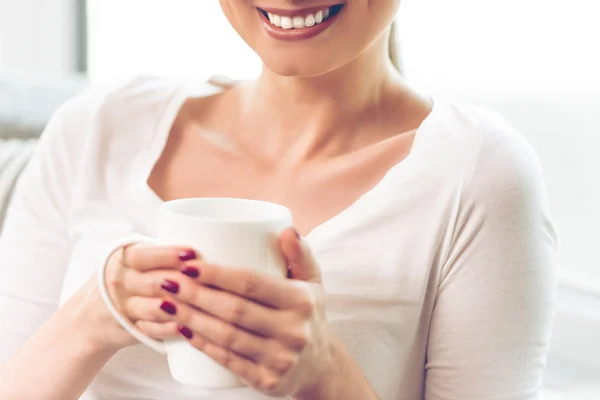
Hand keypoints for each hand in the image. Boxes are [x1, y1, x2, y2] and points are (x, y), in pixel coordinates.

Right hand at [73, 242, 199, 351]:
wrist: (90, 317)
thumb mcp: (134, 261)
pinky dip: (171, 328)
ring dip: (180, 306)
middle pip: (153, 282)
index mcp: (123, 259)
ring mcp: (124, 308)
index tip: (192, 253)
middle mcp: (121, 282)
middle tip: (207, 279)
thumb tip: (207, 242)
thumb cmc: (126, 279)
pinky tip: (189, 327)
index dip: (168, 255)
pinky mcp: (130, 328)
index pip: (143, 255)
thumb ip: (161, 254)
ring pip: (155, 307)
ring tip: (204, 303)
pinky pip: (152, 329)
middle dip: (181, 281)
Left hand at [159, 228, 335, 396]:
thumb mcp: (312, 283)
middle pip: (234, 310)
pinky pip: (228, 361)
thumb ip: (301, 254)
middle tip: (168, 282)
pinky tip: (184, 330)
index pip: (252, 284)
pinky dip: (203, 344)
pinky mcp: (267, 381)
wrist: (321, 367)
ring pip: (227, 336)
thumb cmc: (308, 315)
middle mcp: (293, 331)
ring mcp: (280, 359)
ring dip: (192, 319)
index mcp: (302, 301)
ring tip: (168, 303)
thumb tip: (287, 230)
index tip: (189, 265)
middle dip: (196, 295)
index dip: (217, 274)